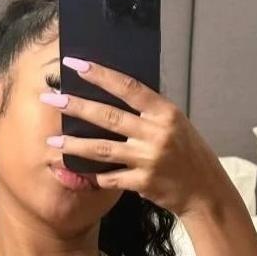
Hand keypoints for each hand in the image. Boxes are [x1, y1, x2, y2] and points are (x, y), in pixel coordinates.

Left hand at [40, 56, 238, 218]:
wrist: (205, 191)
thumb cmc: (188, 154)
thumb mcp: (175, 124)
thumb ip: (149, 112)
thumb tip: (118, 93)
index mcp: (164, 112)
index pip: (128, 87)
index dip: (101, 75)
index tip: (76, 64)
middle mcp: (155, 133)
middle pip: (108, 117)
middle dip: (77, 106)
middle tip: (52, 98)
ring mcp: (148, 159)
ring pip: (103, 149)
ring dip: (74, 145)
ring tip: (52, 141)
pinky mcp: (143, 183)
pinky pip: (111, 177)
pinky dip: (95, 175)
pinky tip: (80, 173)